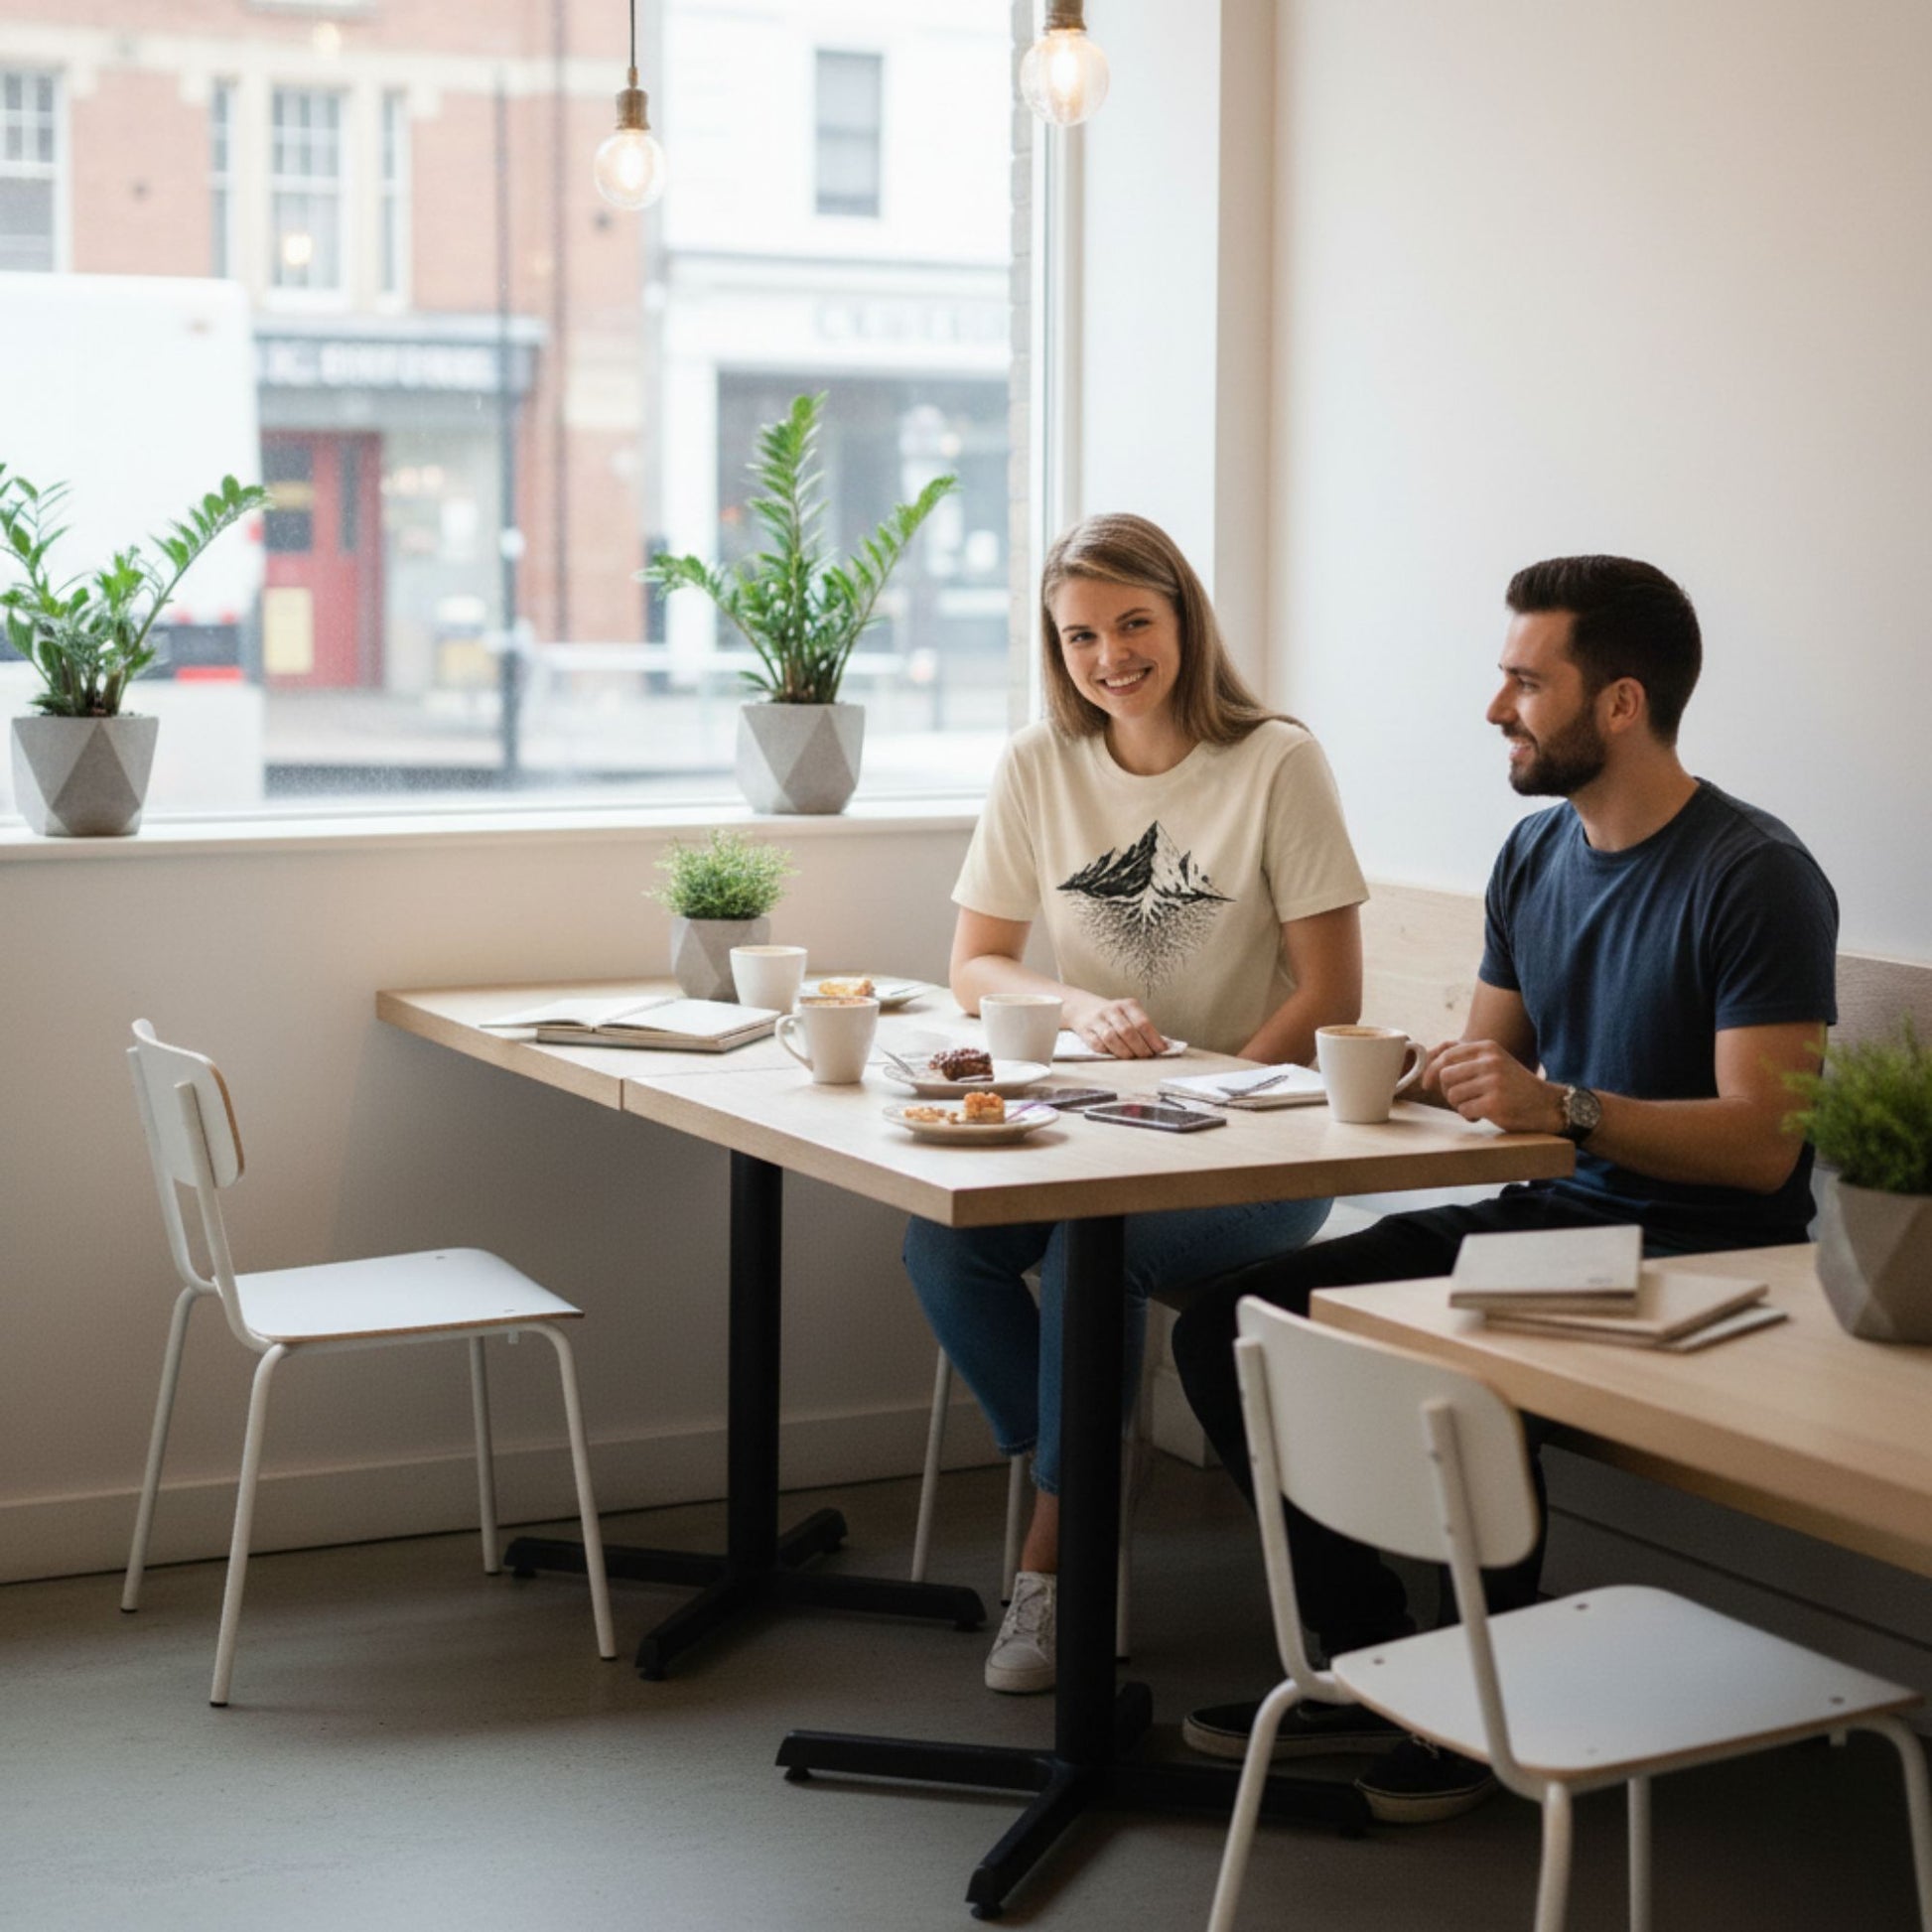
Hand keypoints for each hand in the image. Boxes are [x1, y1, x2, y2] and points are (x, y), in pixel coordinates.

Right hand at [1070, 995, 1168, 1058]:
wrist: (1082, 1007)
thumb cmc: (1114, 1016)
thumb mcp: (1129, 1014)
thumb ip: (1143, 1029)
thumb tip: (1161, 1047)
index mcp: (1128, 1005)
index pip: (1143, 1022)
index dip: (1153, 1039)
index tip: (1161, 1050)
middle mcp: (1112, 1010)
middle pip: (1128, 1031)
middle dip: (1140, 1048)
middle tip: (1146, 1057)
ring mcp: (1097, 1019)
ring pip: (1112, 1038)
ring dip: (1124, 1052)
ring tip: (1132, 1058)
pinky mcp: (1085, 1030)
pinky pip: (1097, 1044)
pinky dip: (1108, 1052)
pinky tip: (1115, 1055)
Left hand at [1426, 1039, 1562, 1132]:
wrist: (1547, 1105)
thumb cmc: (1513, 1085)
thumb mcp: (1493, 1062)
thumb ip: (1465, 1059)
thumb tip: (1427, 1061)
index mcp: (1487, 1048)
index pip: (1446, 1054)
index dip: (1430, 1069)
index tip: (1427, 1083)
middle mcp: (1490, 1061)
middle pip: (1445, 1075)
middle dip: (1446, 1091)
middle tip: (1460, 1098)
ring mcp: (1493, 1082)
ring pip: (1452, 1094)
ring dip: (1459, 1105)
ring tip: (1476, 1105)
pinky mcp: (1494, 1103)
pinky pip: (1464, 1110)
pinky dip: (1468, 1115)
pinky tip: (1483, 1114)